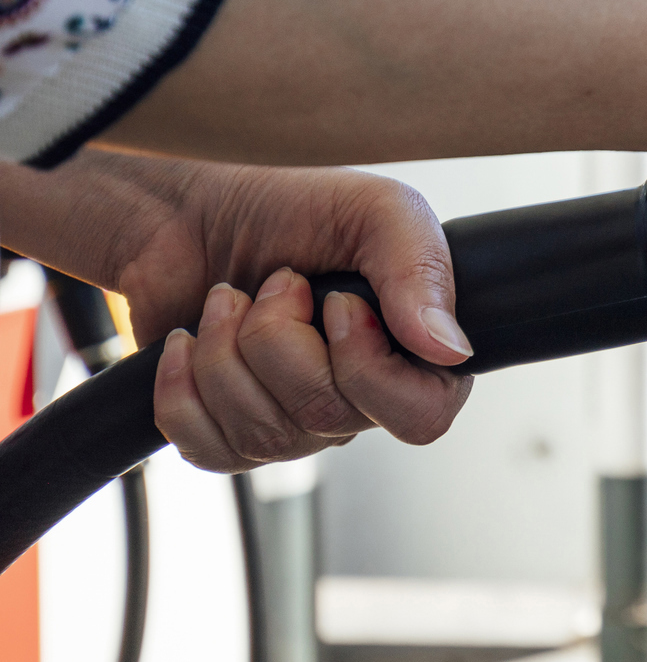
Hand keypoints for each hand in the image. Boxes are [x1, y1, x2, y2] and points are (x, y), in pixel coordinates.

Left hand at [0, 152, 471, 470]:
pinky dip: (182, 389)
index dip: (369, 367)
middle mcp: (359, 400)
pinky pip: (209, 451)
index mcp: (413, 352)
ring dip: (225, 351)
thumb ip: (420, 269)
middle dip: (278, 338)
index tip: (337, 303)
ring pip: (263, 436)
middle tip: (276, 283)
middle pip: (327, 417)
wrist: (189, 217)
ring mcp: (292, 426)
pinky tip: (189, 345)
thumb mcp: (374, 211)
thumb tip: (449, 349)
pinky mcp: (226, 437)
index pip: (421, 416)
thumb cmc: (290, 210)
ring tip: (230, 301)